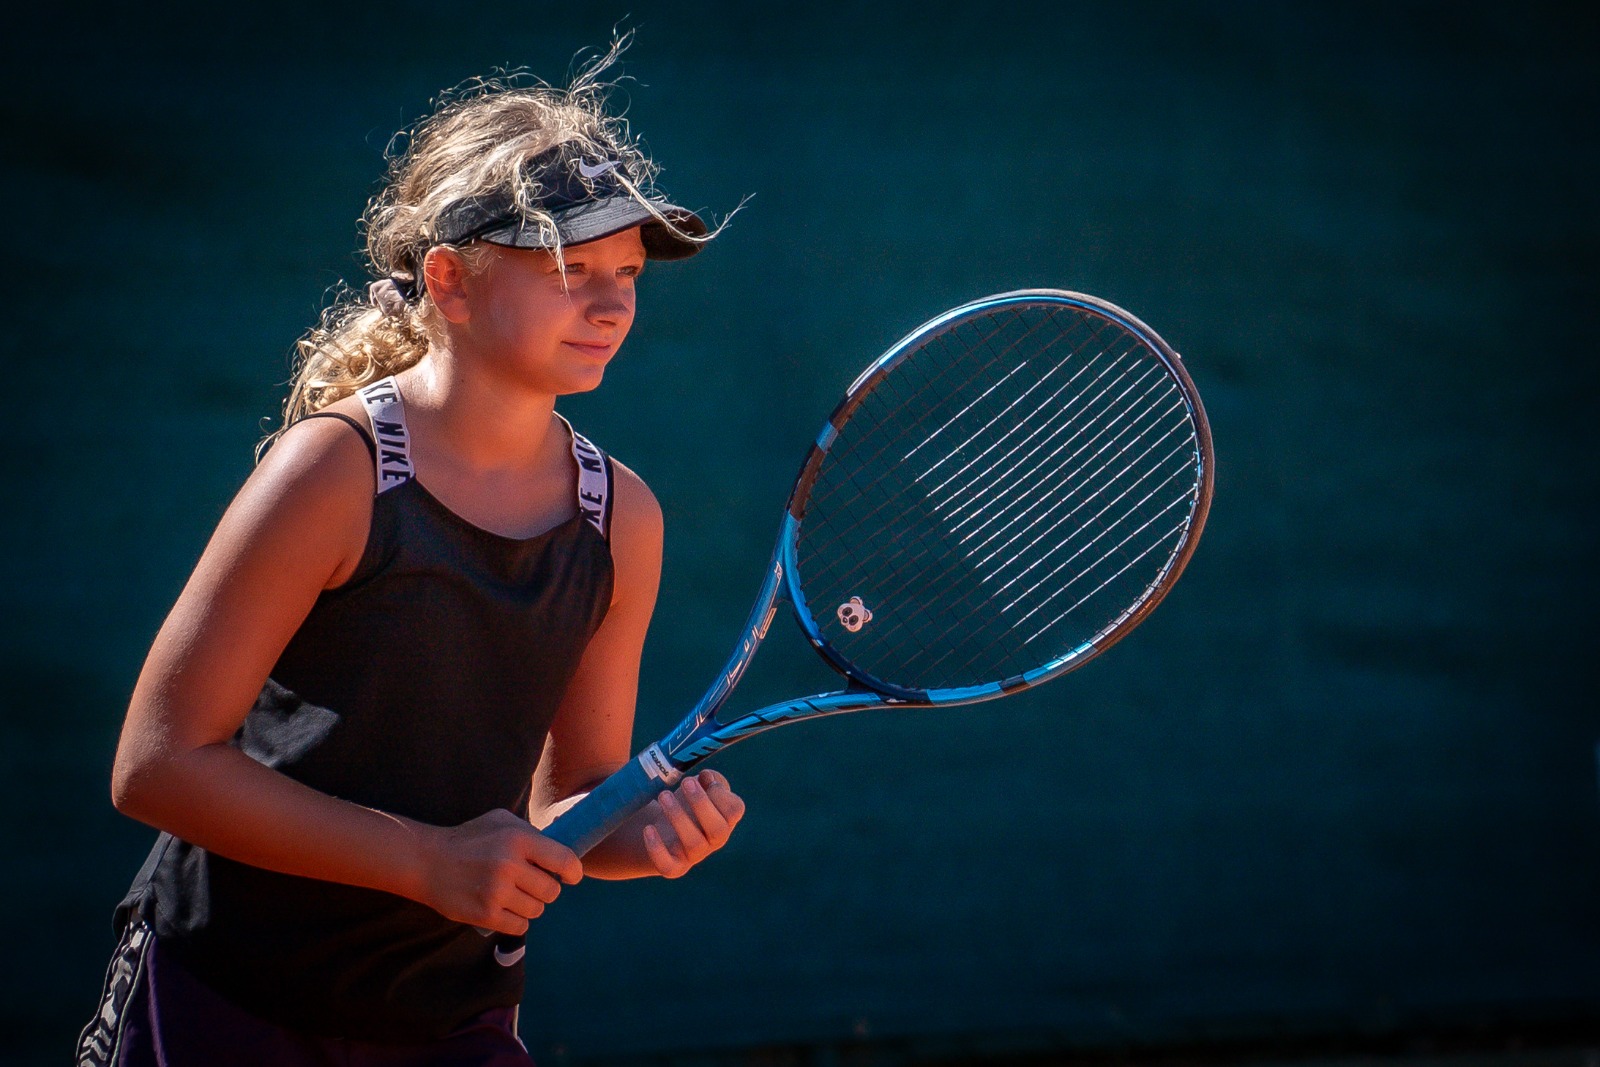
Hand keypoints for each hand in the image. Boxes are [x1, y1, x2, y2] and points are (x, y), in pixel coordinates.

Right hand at [420, 808, 581, 935]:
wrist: (427, 861)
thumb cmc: (470, 838)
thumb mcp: (501, 821)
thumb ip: (531, 833)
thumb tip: (561, 851)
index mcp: (518, 839)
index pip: (564, 860)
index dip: (573, 872)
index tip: (571, 877)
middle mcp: (509, 865)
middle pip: (552, 891)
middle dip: (545, 890)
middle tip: (530, 884)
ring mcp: (496, 892)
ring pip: (537, 910)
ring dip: (530, 905)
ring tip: (514, 895)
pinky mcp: (485, 914)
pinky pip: (520, 926)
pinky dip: (517, 920)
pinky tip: (505, 909)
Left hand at [641, 770, 745, 878]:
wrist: (659, 829)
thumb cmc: (684, 803)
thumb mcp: (697, 787)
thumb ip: (706, 778)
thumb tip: (706, 777)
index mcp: (724, 818)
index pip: (735, 811)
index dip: (721, 793)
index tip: (703, 776)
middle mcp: (713, 840)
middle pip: (718, 829)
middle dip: (701, 803)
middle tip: (685, 782)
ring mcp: (694, 856)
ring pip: (694, 844)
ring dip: (679, 817)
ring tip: (663, 795)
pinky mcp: (673, 867)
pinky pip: (668, 865)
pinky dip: (658, 848)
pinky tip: (648, 829)